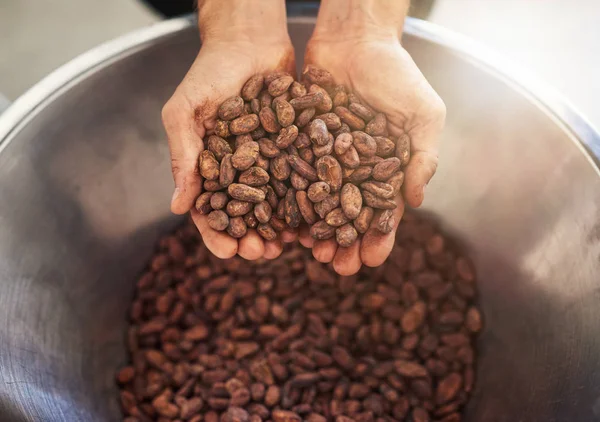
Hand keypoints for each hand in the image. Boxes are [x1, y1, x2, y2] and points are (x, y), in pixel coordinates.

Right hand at [162, 0, 294, 260]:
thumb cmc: (209, 72)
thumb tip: (176, 206)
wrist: (249, 39)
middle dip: (252, 237)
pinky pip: (299, 180)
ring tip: (288, 244)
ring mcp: (267, 161)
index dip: (217, 233)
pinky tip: (313, 217)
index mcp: (208, 167)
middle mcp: (239, 170)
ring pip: (274, 205)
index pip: (209, 210)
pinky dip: (305, 200)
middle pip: (245, 215)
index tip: (228, 251)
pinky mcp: (294, 148)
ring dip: (279, 228)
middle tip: (263, 252)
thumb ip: (183, 155)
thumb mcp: (185, 111)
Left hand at [300, 2, 445, 274]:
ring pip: (320, 204)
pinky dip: (291, 200)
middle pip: (349, 215)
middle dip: (345, 243)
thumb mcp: (424, 113)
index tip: (372, 260)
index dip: (379, 237)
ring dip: (317, 231)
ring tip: (312, 253)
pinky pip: (295, 177)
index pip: (384, 211)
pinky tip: (286, 222)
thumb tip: (417, 200)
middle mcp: (355, 169)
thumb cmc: (397, 74)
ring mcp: (326, 159)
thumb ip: (423, 156)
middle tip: (337, 267)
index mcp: (387, 168)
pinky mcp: (300, 144)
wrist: (355, 38)